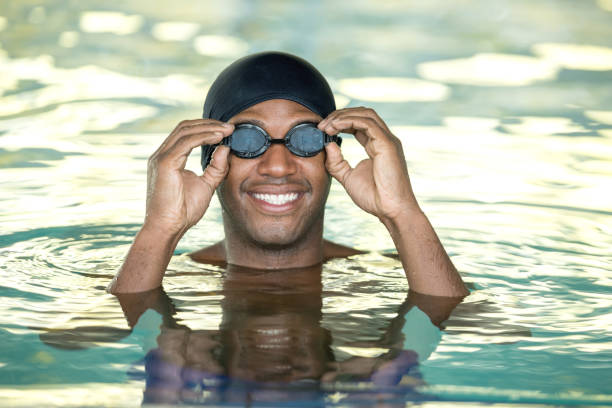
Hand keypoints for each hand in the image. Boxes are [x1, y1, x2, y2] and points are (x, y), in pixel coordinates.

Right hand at [145, 119, 233, 235]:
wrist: (168, 228)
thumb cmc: (183, 211)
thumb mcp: (206, 185)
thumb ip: (215, 168)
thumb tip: (225, 148)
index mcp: (168, 159)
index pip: (186, 134)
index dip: (207, 128)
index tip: (227, 131)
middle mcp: (161, 155)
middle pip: (185, 127)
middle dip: (209, 124)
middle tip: (230, 126)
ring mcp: (161, 158)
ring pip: (185, 131)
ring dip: (208, 128)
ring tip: (227, 131)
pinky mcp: (164, 163)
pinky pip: (186, 142)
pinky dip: (203, 137)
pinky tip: (218, 138)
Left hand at [318, 107, 418, 222]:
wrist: (390, 210)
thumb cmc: (374, 197)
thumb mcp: (348, 177)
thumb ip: (336, 162)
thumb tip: (327, 144)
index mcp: (377, 145)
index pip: (359, 124)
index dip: (340, 122)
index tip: (323, 129)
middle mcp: (384, 139)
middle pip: (362, 114)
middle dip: (340, 115)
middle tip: (321, 125)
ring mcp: (387, 140)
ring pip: (365, 114)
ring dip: (342, 116)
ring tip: (326, 126)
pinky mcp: (387, 144)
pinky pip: (367, 123)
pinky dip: (349, 121)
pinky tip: (334, 127)